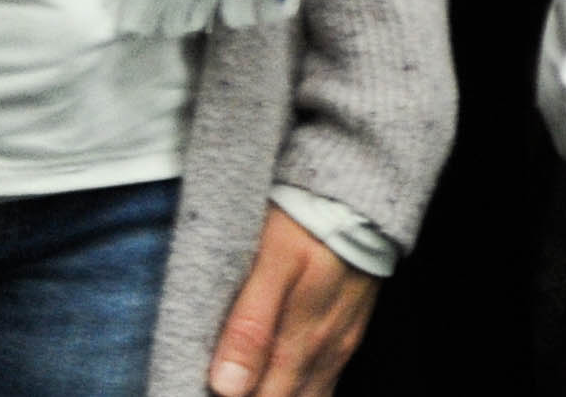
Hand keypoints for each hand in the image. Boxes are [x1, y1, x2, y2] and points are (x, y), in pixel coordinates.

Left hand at [206, 208, 375, 396]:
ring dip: (278, 394)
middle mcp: (324, 351)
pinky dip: (300, 390)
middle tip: (218, 385)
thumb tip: (227, 387)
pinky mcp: (350, 330)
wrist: (362, 189)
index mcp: (301, 340)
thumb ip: (251, 324)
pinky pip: (325, 380)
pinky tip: (282, 382)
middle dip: (252, 395)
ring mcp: (340, 343)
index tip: (203, 390)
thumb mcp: (272, 262)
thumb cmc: (310, 219)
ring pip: (307, 396)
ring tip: (249, 382)